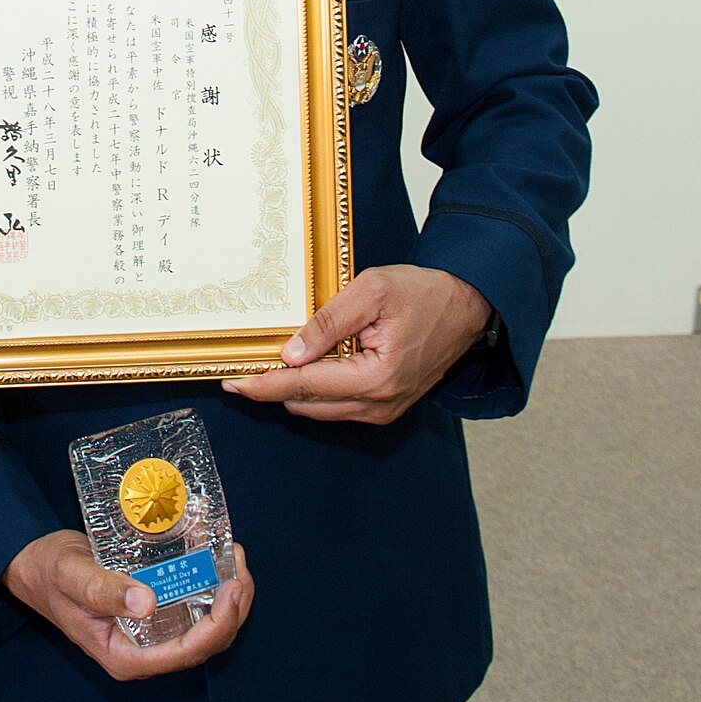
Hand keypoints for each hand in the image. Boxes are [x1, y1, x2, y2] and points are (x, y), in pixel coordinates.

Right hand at [2, 531, 252, 680]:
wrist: (36, 566)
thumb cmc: (49, 574)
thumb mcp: (72, 576)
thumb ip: (103, 590)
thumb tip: (145, 603)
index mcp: (125, 655)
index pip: (186, 652)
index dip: (218, 625)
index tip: (231, 589)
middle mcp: (145, 650)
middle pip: (206, 642)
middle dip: (232, 607)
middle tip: (239, 566)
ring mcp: (152, 633)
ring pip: (206, 626)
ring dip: (227, 596)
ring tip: (234, 558)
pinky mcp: (155, 613)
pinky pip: (193, 607)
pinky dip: (209, 584)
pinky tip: (214, 557)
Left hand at [222, 264, 490, 424]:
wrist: (468, 306)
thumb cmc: (424, 294)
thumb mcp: (372, 291)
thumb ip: (329, 322)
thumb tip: (291, 353)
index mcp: (376, 378)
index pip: (305, 386)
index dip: (264, 384)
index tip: (232, 383)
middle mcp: (379, 404)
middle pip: (307, 404)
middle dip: (272, 387)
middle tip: (241, 366)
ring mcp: (384, 409)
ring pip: (320, 409)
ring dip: (293, 389)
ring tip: (267, 363)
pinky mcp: (385, 406)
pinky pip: (338, 405)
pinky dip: (315, 389)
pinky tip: (303, 366)